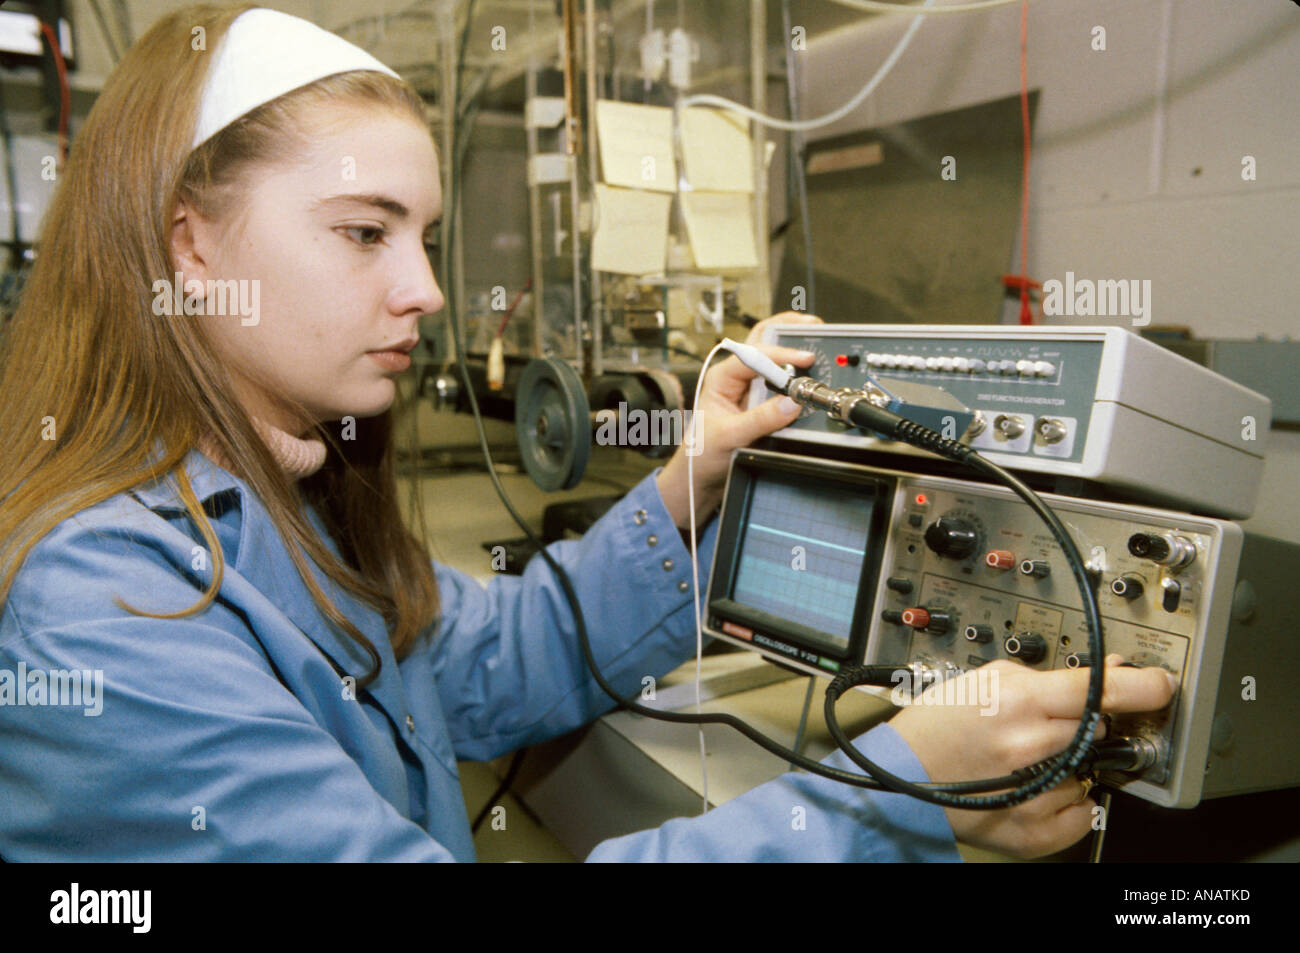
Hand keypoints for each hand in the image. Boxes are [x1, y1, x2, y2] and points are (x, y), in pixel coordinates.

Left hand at [655, 313, 821, 528]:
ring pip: (774, 356)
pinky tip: (811, 371)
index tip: (804, 360)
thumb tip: (792, 403)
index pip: (754, 355)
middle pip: (763, 340)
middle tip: (814, 326)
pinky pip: (782, 381)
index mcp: (722, 378)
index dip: (781, 355)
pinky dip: (798, 373)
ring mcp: (749, 388)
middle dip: (788, 330)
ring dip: (794, 347)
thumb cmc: (702, 455)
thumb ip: (762, 419)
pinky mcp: (761, 402)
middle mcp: (736, 377)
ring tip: (818, 342)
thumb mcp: (731, 436)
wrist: (699, 477)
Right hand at [888, 654, 1176, 858]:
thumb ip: (1046, 675)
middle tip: (1049, 725)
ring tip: (1025, 759)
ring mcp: (1035, 791)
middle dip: (1084, 724)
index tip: (1161, 685)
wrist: (902, 774)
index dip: (1144, 685)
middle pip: (1097, 730)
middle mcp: (1032, 746)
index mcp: (1020, 701)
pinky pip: (1080, 812)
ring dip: (1069, 762)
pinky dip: (1066, 800)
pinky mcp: (1033, 829)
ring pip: (1088, 771)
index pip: (1103, 689)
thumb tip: (1104, 672)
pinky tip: (1034, 787)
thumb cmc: (936, 725)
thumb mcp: (987, 677)